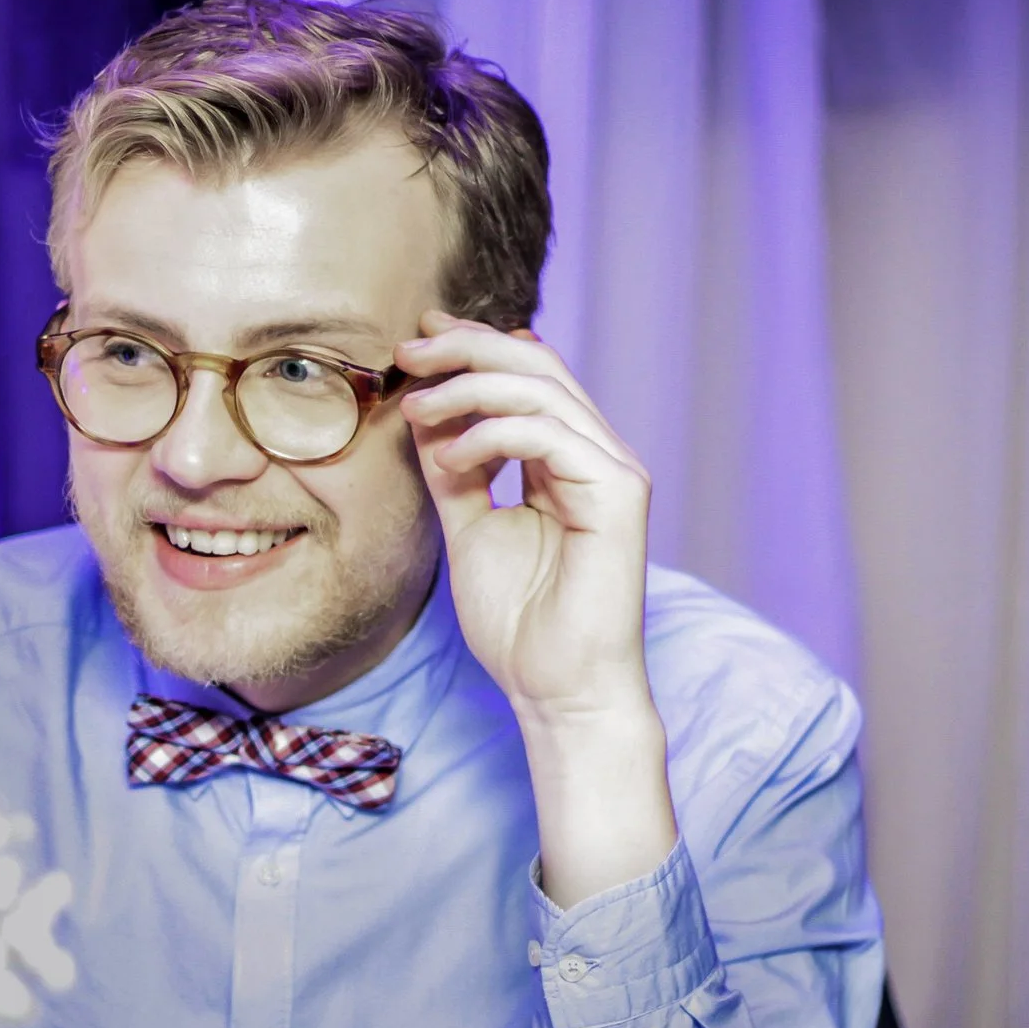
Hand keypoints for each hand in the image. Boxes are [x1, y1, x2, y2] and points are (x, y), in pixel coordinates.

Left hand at [398, 313, 652, 714]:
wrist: (556, 689)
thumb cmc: (519, 624)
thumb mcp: (468, 527)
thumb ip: (454, 469)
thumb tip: (424, 412)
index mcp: (566, 460)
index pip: (526, 377)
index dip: (473, 347)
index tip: (416, 338)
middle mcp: (596, 455)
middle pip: (537, 365)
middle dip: (467, 347)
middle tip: (410, 349)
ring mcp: (614, 470)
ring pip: (542, 390)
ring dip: (468, 388)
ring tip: (416, 409)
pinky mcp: (619, 494)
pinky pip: (550, 434)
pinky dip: (492, 434)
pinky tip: (452, 458)